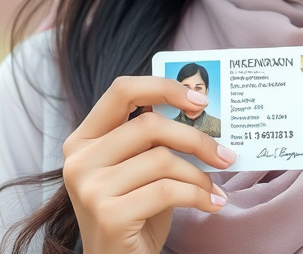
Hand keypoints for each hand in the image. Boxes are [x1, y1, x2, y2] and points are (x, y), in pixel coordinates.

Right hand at [62, 75, 236, 253]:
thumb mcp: (139, 168)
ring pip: (161, 159)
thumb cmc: (135, 213)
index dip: (163, 87)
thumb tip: (196, 106)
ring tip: (214, 188)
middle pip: (149, 124)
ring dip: (199, 175)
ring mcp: (89, 188)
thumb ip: (152, 138)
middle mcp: (79, 160)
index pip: (121, 91)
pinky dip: (198, 196)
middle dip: (195, 138)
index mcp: (83, 139)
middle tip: (224, 154)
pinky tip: (212, 203)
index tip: (199, 101)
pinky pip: (167, 191)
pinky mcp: (108, 214)